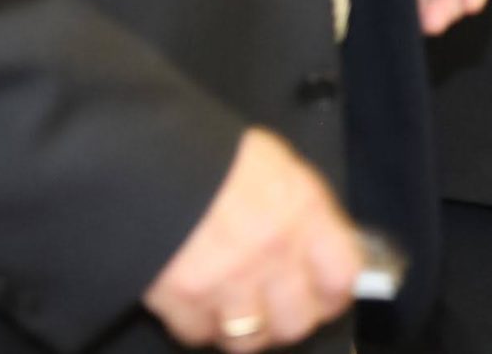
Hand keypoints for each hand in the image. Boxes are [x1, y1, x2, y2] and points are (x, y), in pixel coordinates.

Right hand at [144, 129, 360, 348]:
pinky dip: (197, 323)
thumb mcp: (277, 167)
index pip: (341, 278)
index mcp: (302, 210)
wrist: (150, 155)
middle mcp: (271, 250)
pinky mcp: (182, 296)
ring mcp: (227, 278)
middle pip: (296, 322)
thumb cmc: (216, 157)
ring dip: (240, 328)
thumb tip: (324, 251)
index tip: (323, 296)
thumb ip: (305, 213)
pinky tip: (196, 297)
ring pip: (248, 339)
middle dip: (285, 319)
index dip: (333, 294)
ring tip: (232, 307)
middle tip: (273, 306)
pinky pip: (198, 334)